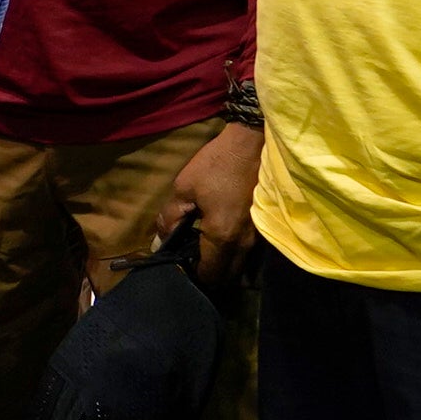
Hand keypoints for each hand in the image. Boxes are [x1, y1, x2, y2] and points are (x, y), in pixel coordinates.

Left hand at [155, 121, 262, 281]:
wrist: (251, 143)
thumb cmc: (216, 165)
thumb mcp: (184, 188)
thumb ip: (169, 219)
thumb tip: (159, 242)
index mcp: (221, 237)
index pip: (209, 274)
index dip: (193, 275)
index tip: (180, 266)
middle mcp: (242, 244)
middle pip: (226, 276)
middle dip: (209, 274)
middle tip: (191, 260)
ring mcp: (255, 236)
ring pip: (238, 264)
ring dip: (222, 264)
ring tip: (203, 250)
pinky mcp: (260, 226)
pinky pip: (245, 252)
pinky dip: (232, 253)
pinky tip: (219, 237)